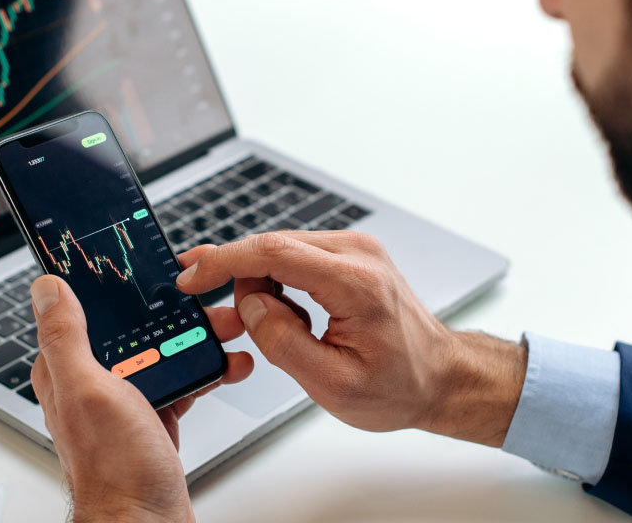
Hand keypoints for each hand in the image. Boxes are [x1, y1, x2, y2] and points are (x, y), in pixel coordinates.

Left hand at [29, 249, 253, 522]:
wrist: (147, 522)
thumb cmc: (115, 470)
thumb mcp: (89, 390)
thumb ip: (66, 337)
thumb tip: (46, 285)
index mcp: (68, 370)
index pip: (87, 309)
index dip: (119, 286)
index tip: (150, 270)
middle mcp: (93, 383)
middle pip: (135, 328)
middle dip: (176, 314)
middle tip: (210, 307)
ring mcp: (125, 401)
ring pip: (163, 352)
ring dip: (199, 340)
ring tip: (229, 333)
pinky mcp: (153, 418)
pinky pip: (182, 381)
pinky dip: (207, 372)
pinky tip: (228, 367)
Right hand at [176, 231, 526, 444]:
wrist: (440, 376)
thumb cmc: (400, 384)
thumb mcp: (332, 383)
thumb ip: (283, 342)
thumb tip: (250, 305)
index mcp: (356, 282)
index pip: (274, 252)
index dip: (224, 262)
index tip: (191, 276)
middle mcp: (357, 253)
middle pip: (272, 246)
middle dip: (238, 280)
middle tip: (227, 323)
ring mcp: (355, 249)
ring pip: (280, 251)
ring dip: (262, 287)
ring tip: (276, 330)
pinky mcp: (350, 255)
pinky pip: (296, 257)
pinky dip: (280, 284)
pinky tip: (290, 317)